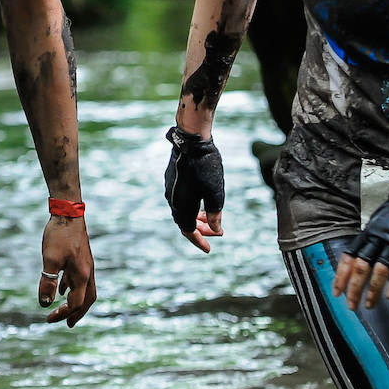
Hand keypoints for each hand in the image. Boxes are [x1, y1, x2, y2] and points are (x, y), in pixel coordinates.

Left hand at [38, 214, 96, 325]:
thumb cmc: (59, 234)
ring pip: (85, 289)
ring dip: (76, 301)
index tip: (47, 318)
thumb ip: (47, 282)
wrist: (68, 211)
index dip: (62, 313)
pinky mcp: (80, 258)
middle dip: (77, 313)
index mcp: (82, 275)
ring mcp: (85, 265)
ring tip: (65, 309)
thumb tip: (44, 303)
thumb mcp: (50, 259)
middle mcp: (87, 272)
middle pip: (87, 300)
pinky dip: (72, 288)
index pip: (75, 303)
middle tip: (66, 323)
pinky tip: (62, 288)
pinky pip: (79, 279)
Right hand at [163, 126, 225, 251]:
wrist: (191, 140)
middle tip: (217, 233)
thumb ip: (215, 213)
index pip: (190, 231)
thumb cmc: (205, 166)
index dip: (200, 241)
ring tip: (210, 219)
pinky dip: (192, 206)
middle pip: (185, 222)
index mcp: (182, 206)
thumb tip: (216, 229)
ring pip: (183, 210)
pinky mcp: (172, 179)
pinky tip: (201, 201)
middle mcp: (173, 199)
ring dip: (197, 218)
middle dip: (202, 230)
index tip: (209, 249)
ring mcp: (171, 188)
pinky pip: (181, 200)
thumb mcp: (216, 192)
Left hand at [333, 183, 388, 310]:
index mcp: (369, 232)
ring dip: (373, 291)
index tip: (336, 292)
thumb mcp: (381, 219)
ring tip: (369, 304)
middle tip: (351, 305)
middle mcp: (380, 238)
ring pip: (379, 272)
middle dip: (354, 289)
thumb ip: (371, 237)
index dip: (341, 276)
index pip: (349, 256)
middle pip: (361, 267)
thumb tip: (360, 255)